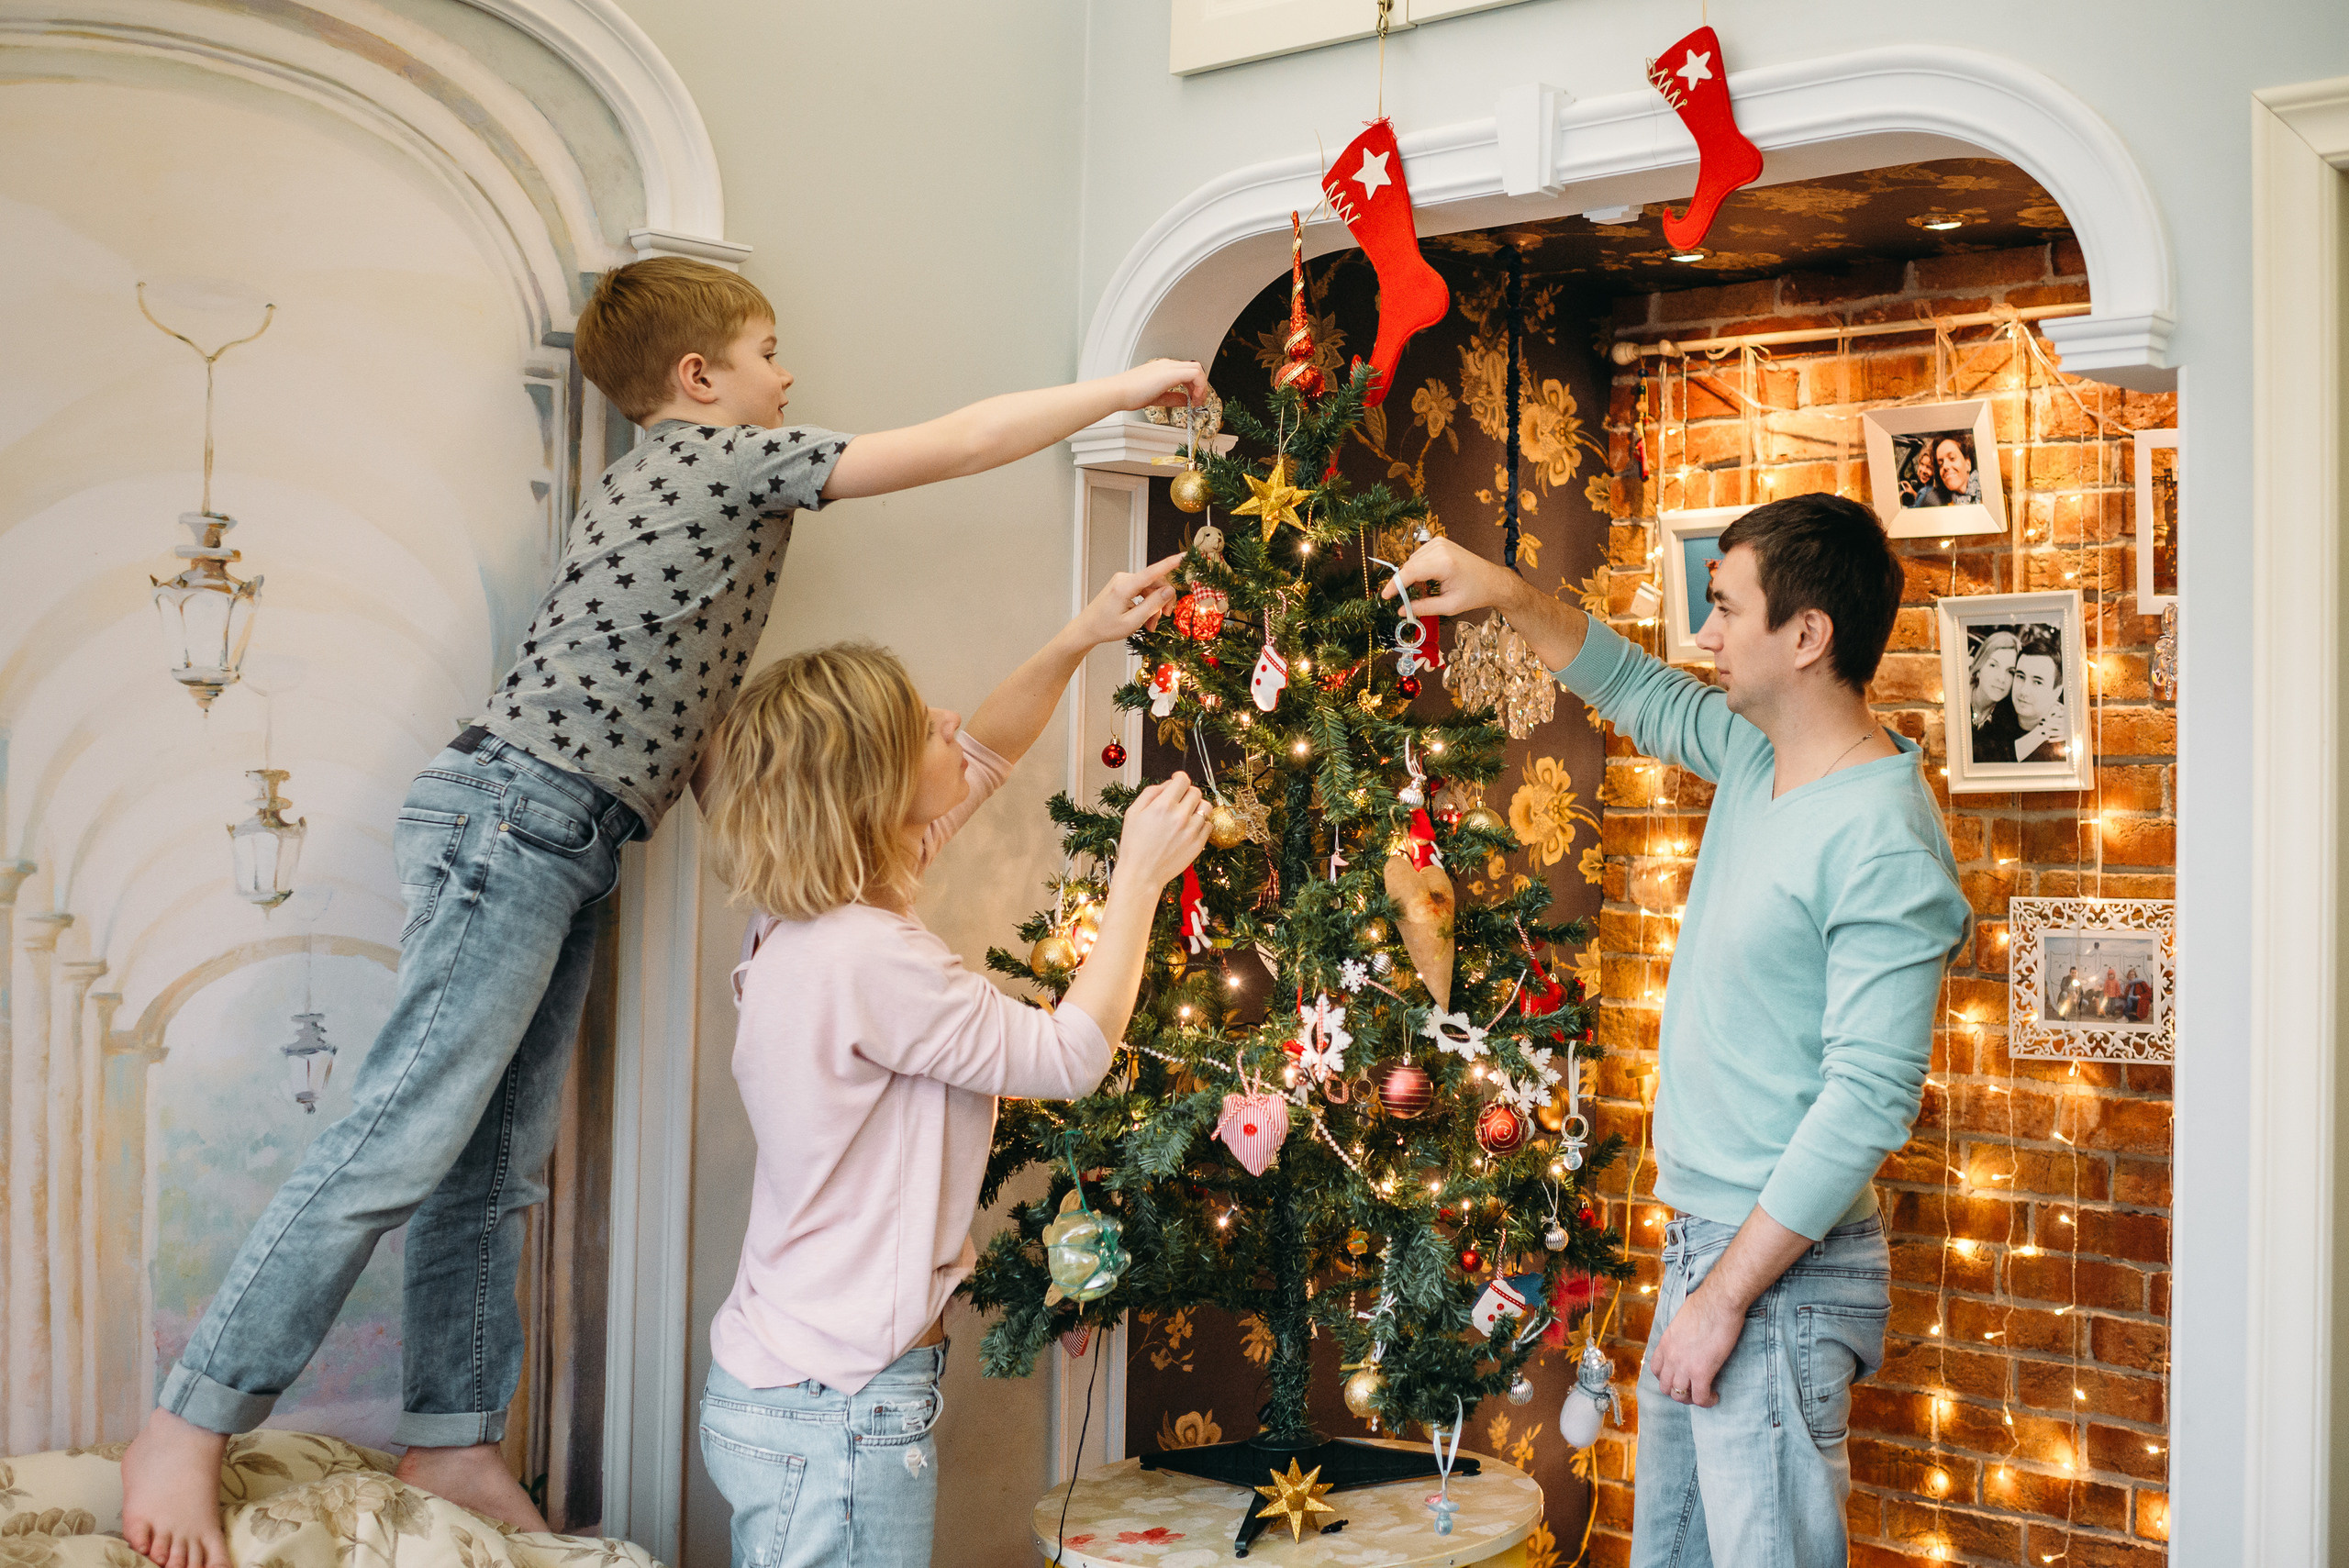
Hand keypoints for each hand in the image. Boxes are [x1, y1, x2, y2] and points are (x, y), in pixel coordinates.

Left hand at [1068, 554, 1182, 646]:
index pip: (1153, 571)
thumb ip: (1152, 605)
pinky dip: (1146, 605)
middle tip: (1164, 618)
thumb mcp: (1132, 621)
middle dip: (1162, 601)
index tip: (1184, 556)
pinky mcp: (1122, 585)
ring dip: (1154, 606)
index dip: (1171, 563)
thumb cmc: (1105, 628)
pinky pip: (1142, 591)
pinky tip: (1145, 619)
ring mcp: (1123, 581)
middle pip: (1155, 583)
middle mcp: (1124, 578)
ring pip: (1150, 589)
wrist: (1086, 629)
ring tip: (1151, 626)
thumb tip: (1170, 590)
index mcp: (1125, 586)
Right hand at [1114, 771, 1211, 890]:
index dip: (1180, 777)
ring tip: (1186, 814)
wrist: (1141, 874)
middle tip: (1179, 800)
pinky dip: (1201, 824)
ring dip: (1197, 807)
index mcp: (1163, 806)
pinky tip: (1189, 828)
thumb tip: (1167, 784)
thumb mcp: (1133, 813)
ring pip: (1206, 807)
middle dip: (1187, 792)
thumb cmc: (1134, 845)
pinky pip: (1208, 825)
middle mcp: (1180, 816)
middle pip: (1196, 792)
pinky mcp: (1198, 844)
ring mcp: (1191, 831)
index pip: (1183, 780)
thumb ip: (1150, 793)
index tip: (1178, 781)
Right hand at [1118, 359, 1211, 411]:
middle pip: (1194, 368)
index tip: (1193, 399)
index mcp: (1162, 368)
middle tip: (1198, 401)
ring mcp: (1168, 366)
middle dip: (1201, 386)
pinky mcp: (1170, 372)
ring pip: (1197, 369)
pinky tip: (1194, 398)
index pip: (1186, 371)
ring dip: (1202, 386)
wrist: (1118, 392)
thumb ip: (1172, 398)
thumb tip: (1184, 400)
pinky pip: (1194, 374)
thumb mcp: (1156, 397)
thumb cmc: (1129, 394)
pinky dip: (1199, 386)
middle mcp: (1166, 365)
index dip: (1194, 385)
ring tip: (1197, 400)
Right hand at [1381, 535, 1525, 617]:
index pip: (1410, 572)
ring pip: (1412, 561)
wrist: (1492, 581)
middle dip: (1404, 584)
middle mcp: (1440, 548)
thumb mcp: (1449, 606)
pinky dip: (1418, 570)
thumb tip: (1400, 610)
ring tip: (1424, 592)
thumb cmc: (1474, 594)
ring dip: (1412, 577)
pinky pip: (1419, 557)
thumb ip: (1423, 607)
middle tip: (1404, 601)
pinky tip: (1428, 581)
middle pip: (1409, 566)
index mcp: (1444, 563)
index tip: (1385, 596)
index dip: (1395, 585)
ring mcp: (1439, 542)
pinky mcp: (1439, 542)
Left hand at [1648, 1283, 1744, 1406]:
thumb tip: (1689, 1336)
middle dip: (1679, 1392)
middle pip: (1665, 1387)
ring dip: (1691, 1399)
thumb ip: (1681, 1333)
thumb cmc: (1706, 1303)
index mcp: (1665, 1342)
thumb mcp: (1682, 1319)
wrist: (1719, 1301)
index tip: (1681, 1377)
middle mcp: (1670, 1356)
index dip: (1667, 1377)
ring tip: (1704, 1394)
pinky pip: (1700, 1397)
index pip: (1656, 1369)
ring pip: (1679, 1396)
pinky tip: (1714, 1396)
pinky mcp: (1702, 1371)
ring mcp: (1684, 1365)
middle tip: (1694, 1389)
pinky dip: (1707, 1401)